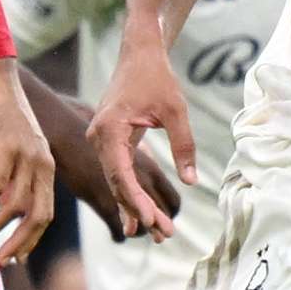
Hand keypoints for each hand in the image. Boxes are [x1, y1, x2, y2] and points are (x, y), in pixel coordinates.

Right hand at [0, 61, 55, 260]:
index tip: (15, 260)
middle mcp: (42, 166)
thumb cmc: (2, 121)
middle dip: (19, 244)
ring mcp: (26, 157)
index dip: (30, 240)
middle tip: (0, 262)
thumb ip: (12, 184)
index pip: (45, 215)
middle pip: (38, 216)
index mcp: (46, 171)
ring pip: (16, 204)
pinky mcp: (6, 147)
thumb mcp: (13, 155)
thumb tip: (4, 216)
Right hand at [36, 72, 184, 229]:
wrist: (139, 54)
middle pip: (118, 184)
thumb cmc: (157, 78)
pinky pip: (119, 172)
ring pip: (117, 182)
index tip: (152, 221)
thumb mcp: (176, 111)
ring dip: (136, 206)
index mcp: (109, 129)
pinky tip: (141, 216)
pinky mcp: (109, 141)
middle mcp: (99, 138)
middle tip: (164, 235)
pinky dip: (132, 192)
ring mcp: (101, 140)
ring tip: (158, 233)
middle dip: (140, 210)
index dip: (136, 201)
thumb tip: (191, 181)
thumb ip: (183, 145)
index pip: (121, 174)